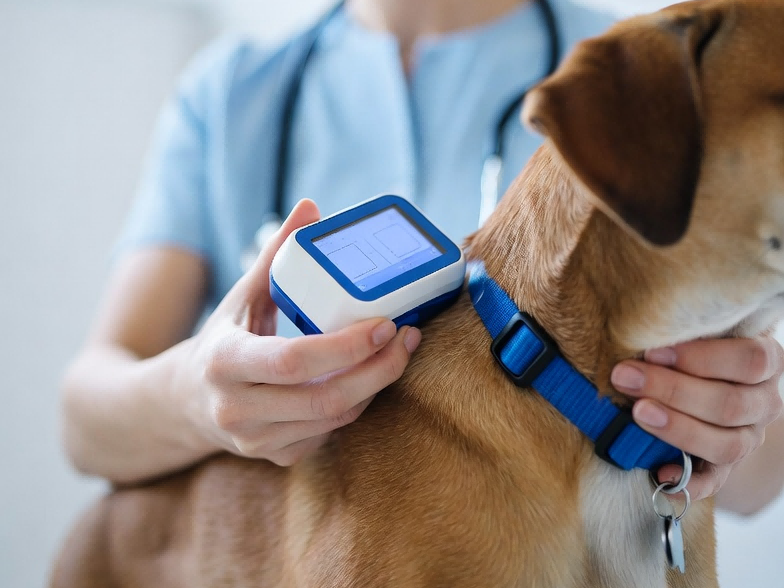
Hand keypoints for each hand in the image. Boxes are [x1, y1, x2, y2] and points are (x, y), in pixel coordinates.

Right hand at [178, 199, 420, 465]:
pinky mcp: (274, 456)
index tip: (386, 324)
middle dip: (379, 370)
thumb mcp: (241, 296)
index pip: (295, 360)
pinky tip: (368, 377)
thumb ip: (276, 255)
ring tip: (398, 352)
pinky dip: (356, 404)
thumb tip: (311, 208)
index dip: (347, 346)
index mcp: (225, 362)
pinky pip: (330, 433)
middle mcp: (236, 409)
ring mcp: (255, 440)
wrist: (186, 401)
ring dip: (374, 386)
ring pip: (334, 418)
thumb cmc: (222, 340)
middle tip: (408, 337)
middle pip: (325, 398)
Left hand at [611, 337, 783, 499]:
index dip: (700, 358)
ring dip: (677, 429)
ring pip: (727, 445)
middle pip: (730, 404)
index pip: (750, 361)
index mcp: (766, 361)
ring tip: (638, 413)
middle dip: (672, 391)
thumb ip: (680, 328)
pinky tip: (659, 472)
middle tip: (626, 378)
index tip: (651, 351)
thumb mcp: (694, 329)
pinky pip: (713, 482)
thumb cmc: (689, 343)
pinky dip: (687, 482)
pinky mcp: (725, 467)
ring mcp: (748, 438)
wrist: (699, 377)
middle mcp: (764, 402)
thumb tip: (641, 327)